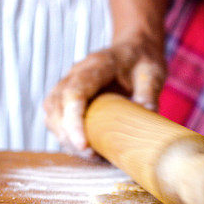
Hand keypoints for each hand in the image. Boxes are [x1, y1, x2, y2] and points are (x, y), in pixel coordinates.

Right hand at [43, 33, 166, 157]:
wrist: (134, 47)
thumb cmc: (142, 59)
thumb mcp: (152, 74)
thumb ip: (148, 94)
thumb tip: (146, 121)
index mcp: (97, 64)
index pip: (74, 92)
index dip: (74, 120)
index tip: (83, 145)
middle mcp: (76, 72)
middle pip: (56, 105)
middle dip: (67, 134)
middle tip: (90, 156)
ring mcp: (69, 83)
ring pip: (51, 112)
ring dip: (63, 136)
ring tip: (89, 155)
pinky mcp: (69, 95)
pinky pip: (56, 116)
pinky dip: (64, 133)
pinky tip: (85, 148)